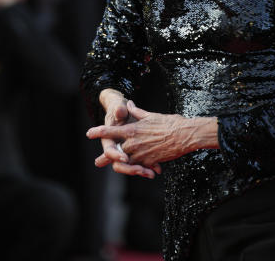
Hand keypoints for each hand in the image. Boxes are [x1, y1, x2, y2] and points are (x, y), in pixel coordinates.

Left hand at [87, 100, 217, 173]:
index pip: (110, 131)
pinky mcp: (149, 162)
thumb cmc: (169, 122)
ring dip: (122, 165)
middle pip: (115, 152)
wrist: (184, 136)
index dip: (98, 132)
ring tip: (118, 167)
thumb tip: (130, 104)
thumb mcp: (151, 115)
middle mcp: (133, 143)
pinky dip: (139, 168)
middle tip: (98, 161)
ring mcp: (141, 154)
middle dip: (107, 156)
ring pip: (126, 162)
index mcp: (132, 130)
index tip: (89, 134)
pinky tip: (141, 169)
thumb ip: (137, 112)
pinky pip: (140, 167)